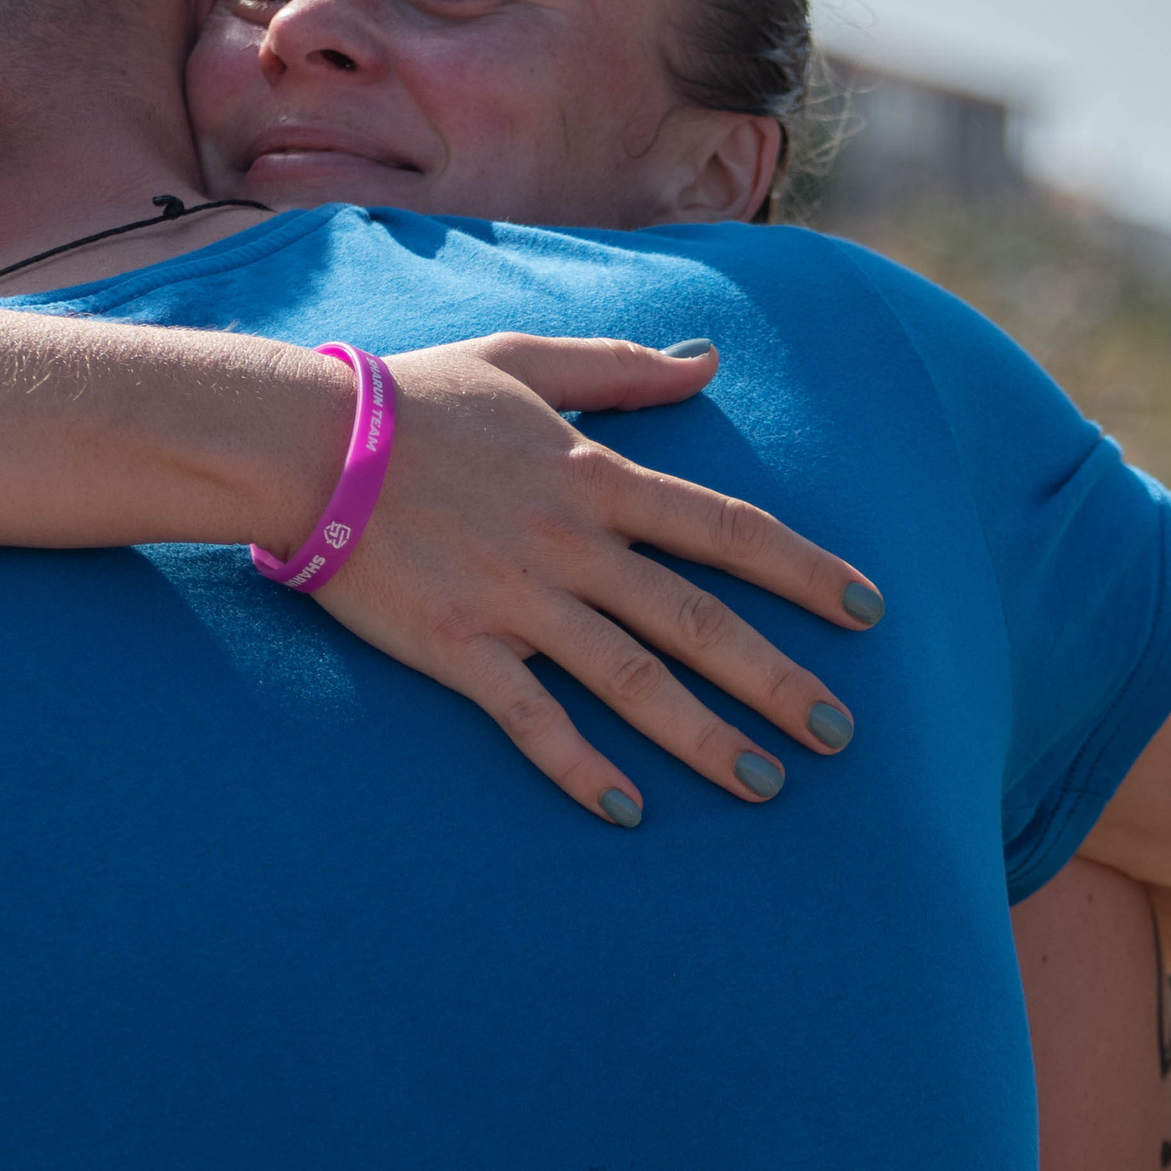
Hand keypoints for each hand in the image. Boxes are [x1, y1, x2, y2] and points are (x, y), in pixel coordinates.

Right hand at [314, 335, 880, 822]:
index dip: (804, 569)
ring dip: (704, 736)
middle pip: (698, 619)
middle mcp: (572, 544)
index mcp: (595, 476)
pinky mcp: (458, 646)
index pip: (726, 529)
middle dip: (777, 678)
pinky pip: (531, 718)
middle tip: (839, 734)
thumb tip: (706, 360)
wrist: (304, 440)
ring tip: (764, 785)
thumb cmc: (413, 397)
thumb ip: (620, 368)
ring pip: (632, 678)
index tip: (867, 609)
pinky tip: (627, 810)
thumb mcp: (526, 360)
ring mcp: (517, 599)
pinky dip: (580, 765)